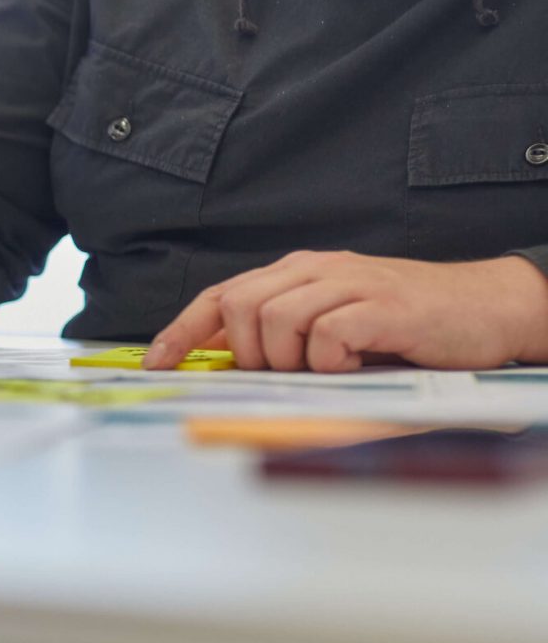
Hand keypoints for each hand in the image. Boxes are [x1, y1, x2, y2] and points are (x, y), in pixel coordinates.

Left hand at [145, 251, 547, 371]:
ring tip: (328, 368)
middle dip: (247, 353)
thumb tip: (224, 366)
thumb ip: (282, 335)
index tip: (156, 363)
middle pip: (240, 307)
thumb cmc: (406, 323)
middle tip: (286, 372)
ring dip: (291, 359)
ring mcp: (349, 284)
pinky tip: (356, 365)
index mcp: (297, 273)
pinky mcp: (381, 307)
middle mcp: (317, 270)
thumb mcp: (333, 322)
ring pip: (276, 320)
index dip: (181, 330)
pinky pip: (327, 335)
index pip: (221, 295)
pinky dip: (331, 362)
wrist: (487, 307)